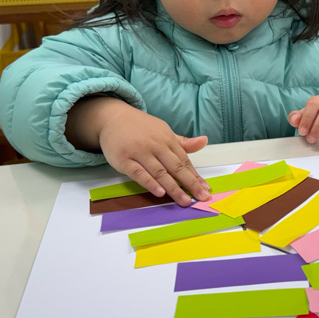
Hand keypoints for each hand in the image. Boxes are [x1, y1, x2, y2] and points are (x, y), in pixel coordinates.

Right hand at [68, 98, 208, 205]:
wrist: (113, 117)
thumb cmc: (141, 128)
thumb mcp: (163, 131)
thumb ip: (183, 142)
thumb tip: (204, 141)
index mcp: (167, 139)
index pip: (184, 161)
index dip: (195, 176)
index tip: (205, 189)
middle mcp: (156, 145)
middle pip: (176, 167)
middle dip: (190, 183)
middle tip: (201, 197)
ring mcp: (139, 152)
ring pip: (159, 172)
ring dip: (173, 188)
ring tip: (184, 200)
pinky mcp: (124, 160)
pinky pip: (139, 173)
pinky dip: (150, 183)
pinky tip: (160, 192)